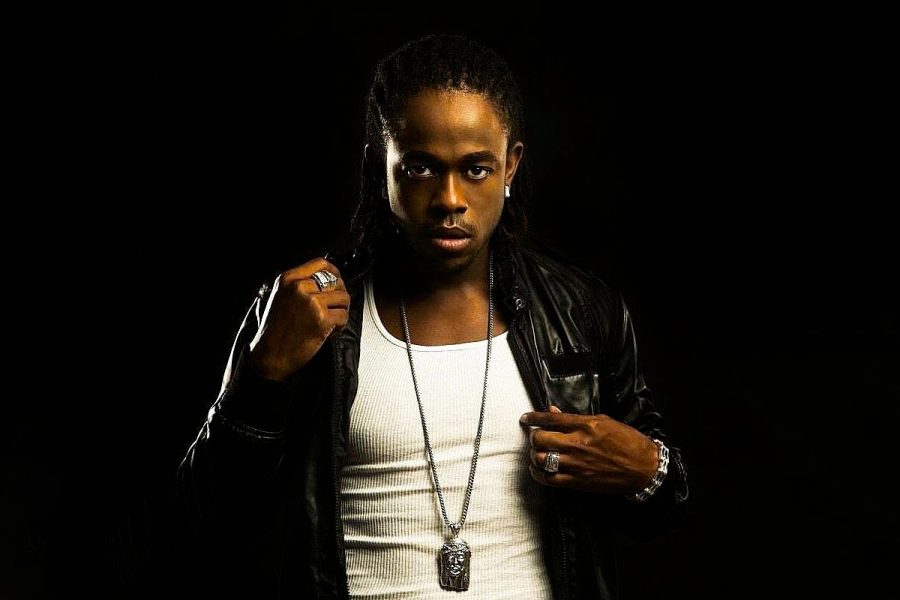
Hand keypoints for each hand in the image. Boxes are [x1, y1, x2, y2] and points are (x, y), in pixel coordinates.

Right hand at [248, 258, 349, 380]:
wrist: (270, 355)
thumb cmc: (274, 331)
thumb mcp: (279, 298)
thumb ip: (297, 286)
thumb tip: (324, 280)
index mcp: (288, 279)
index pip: (320, 264)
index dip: (334, 272)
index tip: (338, 280)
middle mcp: (299, 287)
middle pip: (335, 282)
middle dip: (340, 295)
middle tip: (336, 307)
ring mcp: (312, 302)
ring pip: (343, 298)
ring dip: (342, 310)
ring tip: (333, 320)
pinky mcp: (322, 319)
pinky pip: (344, 315)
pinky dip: (342, 324)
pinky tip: (332, 330)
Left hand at [520, 405, 658, 493]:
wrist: (643, 467)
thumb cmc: (627, 442)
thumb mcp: (603, 421)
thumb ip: (576, 418)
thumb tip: (553, 412)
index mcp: (585, 425)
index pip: (550, 419)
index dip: (534, 417)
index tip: (526, 418)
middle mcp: (577, 443)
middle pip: (541, 438)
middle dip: (534, 437)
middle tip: (536, 437)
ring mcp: (576, 464)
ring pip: (541, 459)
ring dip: (535, 455)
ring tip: (537, 453)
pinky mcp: (578, 481)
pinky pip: (549, 479)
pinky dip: (539, 474)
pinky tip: (538, 470)